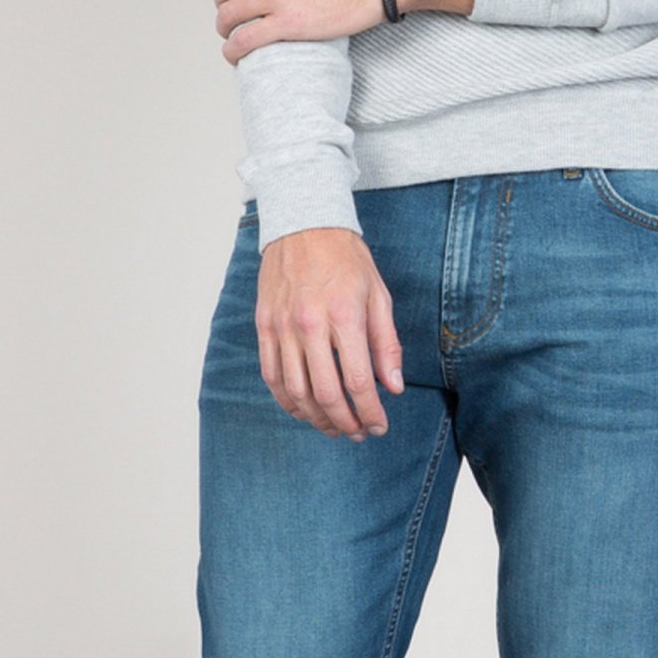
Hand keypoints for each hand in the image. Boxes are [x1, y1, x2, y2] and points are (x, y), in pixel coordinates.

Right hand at [256, 226, 403, 438]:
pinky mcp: (264, 325)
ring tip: (333, 427)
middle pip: (325, 394)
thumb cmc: (346, 259)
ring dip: (316, 418)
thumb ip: (386, 343)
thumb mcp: (378, 295)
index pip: (358, 381)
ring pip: (295, 392)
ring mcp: (282, 326)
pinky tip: (303, 410)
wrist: (303, 224)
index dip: (370, 412)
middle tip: (358, 433)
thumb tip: (393, 386)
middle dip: (345, 422)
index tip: (379, 426)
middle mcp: (310, 324)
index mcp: (344, 316)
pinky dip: (287, 401)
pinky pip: (272, 376)